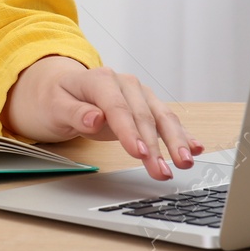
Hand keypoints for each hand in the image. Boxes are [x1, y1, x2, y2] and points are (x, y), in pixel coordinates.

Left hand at [2, 55, 202, 180]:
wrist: (59, 87)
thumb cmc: (54, 98)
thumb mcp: (53, 106)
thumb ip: (74, 113)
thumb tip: (94, 118)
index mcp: (99, 79)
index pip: (117, 107)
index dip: (129, 131)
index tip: (138, 153)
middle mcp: (123, 83)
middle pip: (143, 115)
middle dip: (154, 146)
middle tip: (162, 171)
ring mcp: (138, 94)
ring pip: (160, 118)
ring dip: (174, 141)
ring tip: (185, 163)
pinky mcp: (145, 106)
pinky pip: (165, 120)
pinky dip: (181, 133)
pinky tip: (196, 146)